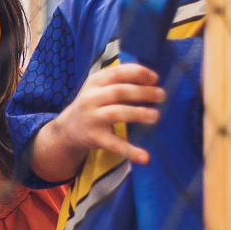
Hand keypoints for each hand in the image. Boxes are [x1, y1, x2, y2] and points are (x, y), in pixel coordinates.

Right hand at [47, 64, 165, 164]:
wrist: (68, 129)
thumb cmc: (93, 105)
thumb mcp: (99, 87)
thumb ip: (119, 81)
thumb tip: (153, 80)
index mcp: (95, 82)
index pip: (118, 72)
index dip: (138, 73)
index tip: (155, 79)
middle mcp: (91, 98)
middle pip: (119, 92)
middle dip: (143, 92)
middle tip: (161, 95)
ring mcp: (92, 118)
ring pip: (117, 113)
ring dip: (138, 113)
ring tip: (155, 116)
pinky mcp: (94, 137)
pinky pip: (114, 144)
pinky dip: (130, 151)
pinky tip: (145, 157)